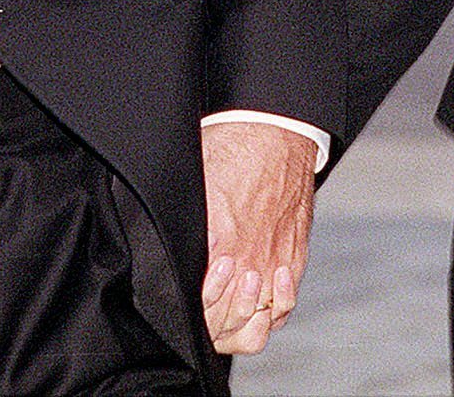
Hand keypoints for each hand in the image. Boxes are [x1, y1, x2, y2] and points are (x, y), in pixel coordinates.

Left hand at [199, 121, 316, 355]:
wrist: (277, 131)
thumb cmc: (232, 147)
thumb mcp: (191, 181)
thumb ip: (179, 222)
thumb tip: (158, 242)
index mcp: (216, 242)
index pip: (197, 306)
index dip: (187, 312)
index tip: (183, 297)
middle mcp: (246, 259)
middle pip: (224, 322)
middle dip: (210, 323)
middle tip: (205, 306)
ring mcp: (273, 262)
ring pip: (254, 323)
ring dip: (239, 321)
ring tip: (230, 303)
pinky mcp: (294, 257)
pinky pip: (285, 306)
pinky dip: (272, 312)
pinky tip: (261, 298)